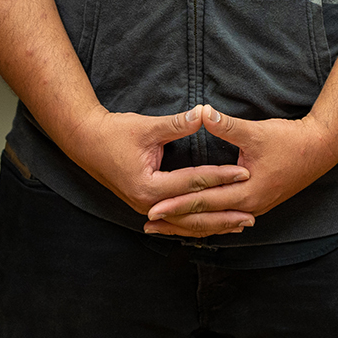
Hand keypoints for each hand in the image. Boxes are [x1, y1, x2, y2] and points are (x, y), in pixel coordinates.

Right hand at [64, 107, 249, 232]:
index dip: (221, 176)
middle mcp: (148, 204)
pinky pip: (176, 218)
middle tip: (251, 213)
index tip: (245, 173)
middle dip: (223, 213)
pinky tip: (213, 223)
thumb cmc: (114, 132)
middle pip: (192, 213)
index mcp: (149, 187)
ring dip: (213, 223)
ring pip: (185, 222)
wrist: (85, 142)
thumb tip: (205, 113)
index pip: (194, 183)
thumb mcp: (147, 127)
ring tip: (239, 225)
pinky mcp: (146, 205)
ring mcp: (146, 208)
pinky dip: (196, 221)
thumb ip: (178, 124)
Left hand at [143, 109, 337, 237]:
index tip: (151, 209)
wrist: (320, 150)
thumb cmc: (289, 140)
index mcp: (246, 192)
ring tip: (164, 227)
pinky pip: (226, 216)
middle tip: (148, 224)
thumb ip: (226, 125)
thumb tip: (201, 112)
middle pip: (206, 218)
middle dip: (176, 220)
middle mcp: (249, 206)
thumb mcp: (255, 131)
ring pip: (215, 220)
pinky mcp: (257, 202)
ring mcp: (254, 207)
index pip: (203, 202)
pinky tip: (195, 221)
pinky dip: (207, 219)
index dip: (176, 204)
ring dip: (189, 223)